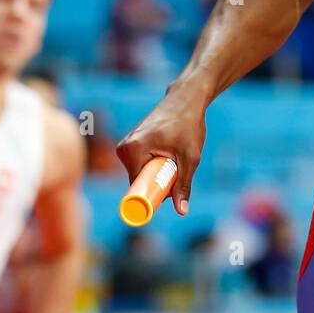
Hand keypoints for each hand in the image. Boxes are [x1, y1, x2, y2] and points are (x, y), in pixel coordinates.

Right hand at [116, 88, 207, 215]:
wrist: (185, 100)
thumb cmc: (188, 126)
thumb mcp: (189, 158)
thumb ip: (183, 185)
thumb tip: (181, 211)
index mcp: (132, 150)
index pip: (136, 186)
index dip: (149, 197)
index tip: (165, 198)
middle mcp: (124, 147)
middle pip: (139, 180)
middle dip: (157, 183)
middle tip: (178, 171)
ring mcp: (126, 144)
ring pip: (141, 172)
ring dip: (158, 173)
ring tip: (175, 156)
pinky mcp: (131, 142)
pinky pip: (141, 163)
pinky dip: (155, 164)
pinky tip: (168, 152)